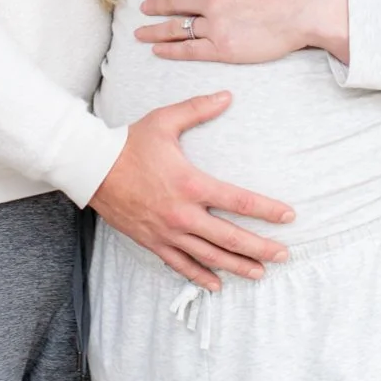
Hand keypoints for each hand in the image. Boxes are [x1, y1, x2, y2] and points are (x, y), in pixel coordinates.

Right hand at [87, 91, 295, 291]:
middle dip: (261, 248)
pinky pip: (180, 264)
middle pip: (231, 238)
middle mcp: (182, 213)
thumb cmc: (128, 143)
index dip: (268, 210)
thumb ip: (198, 109)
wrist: (91, 168)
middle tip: (284, 254)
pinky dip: (200, 276)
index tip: (289, 216)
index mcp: (191, 184)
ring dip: (238, 266)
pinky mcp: (152, 241)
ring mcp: (167, 231)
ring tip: (260, 272)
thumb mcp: (164, 121)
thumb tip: (228, 96)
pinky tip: (217, 285)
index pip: (240, 201)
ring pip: (209, 256)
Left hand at [136, 0, 349, 65]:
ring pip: (177, 28)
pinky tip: (157, 50)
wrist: (303, 12)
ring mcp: (216, 26)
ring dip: (154, 30)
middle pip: (175, 4)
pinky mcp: (223, 49)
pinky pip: (190, 50)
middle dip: (155, 6)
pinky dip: (170, 50)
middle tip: (144, 9)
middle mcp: (212, 1)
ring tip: (140, 33)